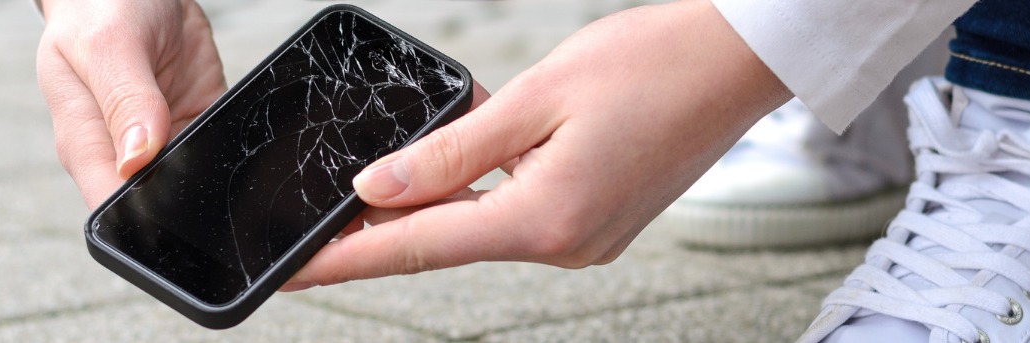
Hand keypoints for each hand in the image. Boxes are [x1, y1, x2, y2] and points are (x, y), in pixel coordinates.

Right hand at [35, 0, 226, 207]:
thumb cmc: (100, 7)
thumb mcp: (106, 44)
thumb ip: (123, 100)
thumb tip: (135, 161)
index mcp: (85, 141)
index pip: (110, 205)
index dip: (142, 220)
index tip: (174, 212)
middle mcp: (122, 149)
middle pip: (157, 204)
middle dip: (184, 206)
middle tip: (211, 180)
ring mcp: (163, 138)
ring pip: (194, 181)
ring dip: (212, 176)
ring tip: (226, 154)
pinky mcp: (198, 120)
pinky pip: (220, 147)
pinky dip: (232, 147)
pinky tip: (238, 136)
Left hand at [284, 0, 790, 288]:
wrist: (736, 63)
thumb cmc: (650, 64)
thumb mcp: (535, 97)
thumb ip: (450, 150)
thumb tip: (377, 189)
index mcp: (544, 220)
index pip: (417, 247)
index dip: (345, 260)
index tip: (293, 271)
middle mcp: (567, 246)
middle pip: (450, 240)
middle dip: (389, 223)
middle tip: (329, 206)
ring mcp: (589, 242)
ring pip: (486, 227)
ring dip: (444, 200)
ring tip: (405, 167)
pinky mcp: (603, 225)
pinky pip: (522, 216)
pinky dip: (488, 192)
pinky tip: (472, 159)